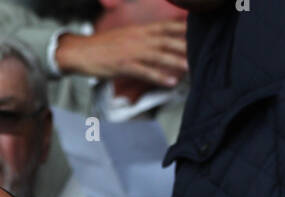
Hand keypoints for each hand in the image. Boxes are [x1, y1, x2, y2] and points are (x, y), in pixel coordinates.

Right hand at [55, 21, 187, 87]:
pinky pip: (143, 71)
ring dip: (175, 61)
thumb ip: (147, 38)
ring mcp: (131, 51)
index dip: (183, 28)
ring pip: (157, 55)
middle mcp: (138, 38)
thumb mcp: (128, 36)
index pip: (166, 26)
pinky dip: (158, 76)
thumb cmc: (106, 46)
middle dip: (185, 45)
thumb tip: (163, 41)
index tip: (200, 30)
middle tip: (203, 51)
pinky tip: (170, 82)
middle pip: (166, 40)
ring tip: (191, 67)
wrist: (81, 51)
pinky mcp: (123, 65)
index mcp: (140, 30)